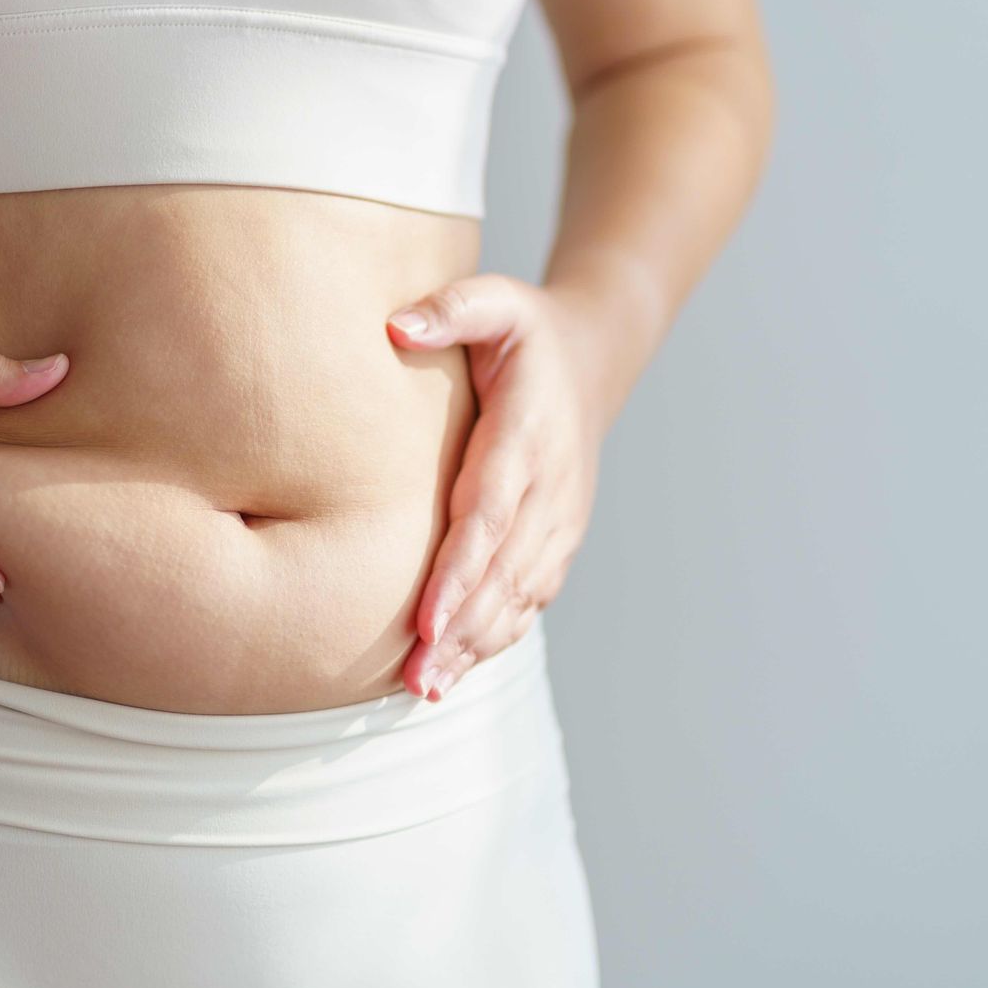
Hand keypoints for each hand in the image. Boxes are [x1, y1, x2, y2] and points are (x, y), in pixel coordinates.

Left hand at [386, 274, 606, 699]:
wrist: (592, 358)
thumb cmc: (523, 330)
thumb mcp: (494, 300)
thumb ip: (449, 308)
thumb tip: (394, 326)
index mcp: (531, 433)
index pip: (493, 512)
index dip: (462, 570)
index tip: (426, 616)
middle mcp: (554, 487)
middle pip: (505, 571)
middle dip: (461, 628)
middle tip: (416, 677)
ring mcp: (561, 520)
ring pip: (519, 595)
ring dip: (475, 644)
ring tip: (426, 687)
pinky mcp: (558, 540)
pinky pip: (529, 598)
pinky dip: (495, 637)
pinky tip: (454, 670)